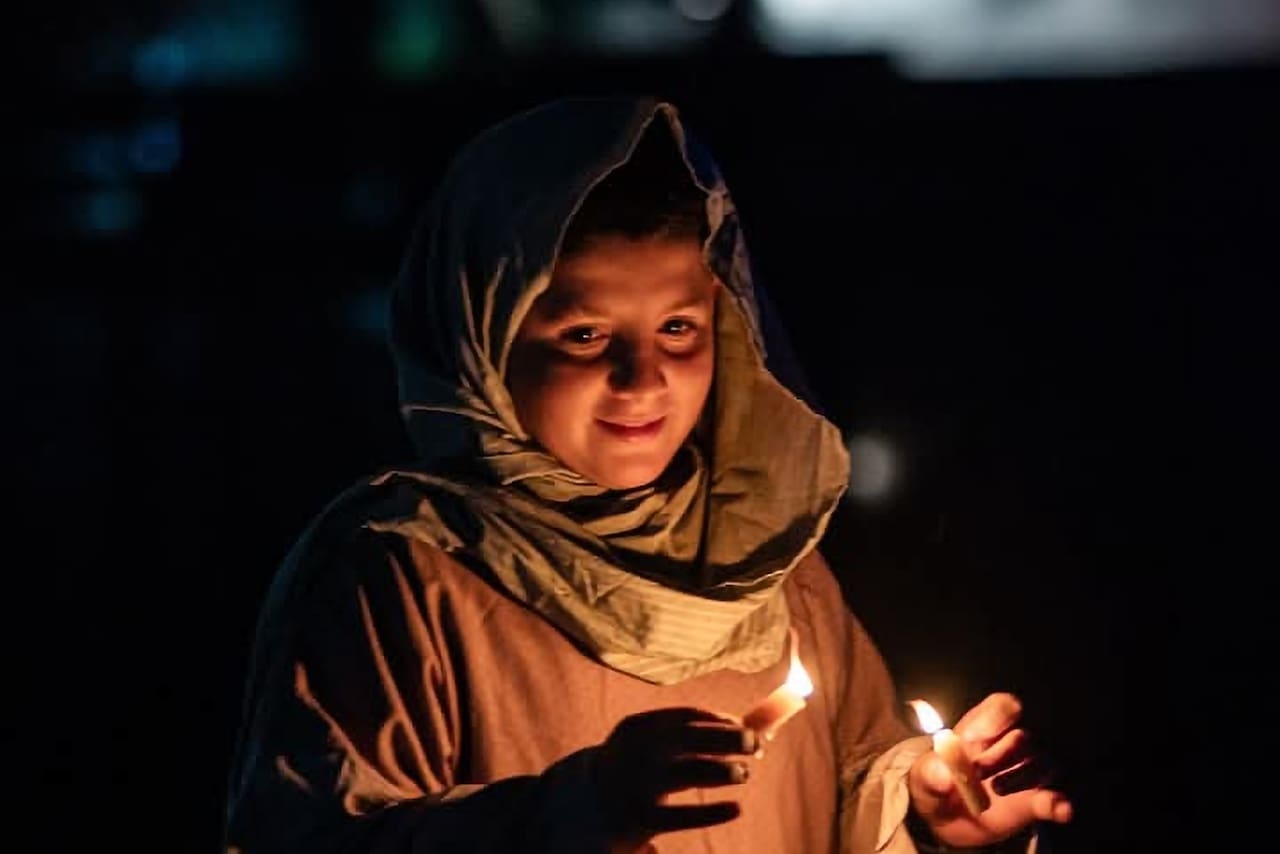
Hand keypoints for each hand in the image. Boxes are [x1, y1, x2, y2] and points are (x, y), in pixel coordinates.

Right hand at [591, 706, 757, 852]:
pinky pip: (684, 815)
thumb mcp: (651, 745)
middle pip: (691, 738)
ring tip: (743, 772)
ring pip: (691, 772)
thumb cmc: (631, 771)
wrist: (582, 811)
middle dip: (728, 739)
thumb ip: (697, 733)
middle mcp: (636, 751)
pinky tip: (736, 808)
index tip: (742, 725)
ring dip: (723, 770)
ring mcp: (638, 784)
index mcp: (637, 728)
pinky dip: (714, 811)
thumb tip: (756, 721)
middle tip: (756, 744)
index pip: (685, 716)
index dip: (718, 720)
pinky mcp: (641, 817)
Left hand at [907, 692, 1072, 848]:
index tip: (980, 735)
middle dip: (1004, 752)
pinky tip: (1058, 809)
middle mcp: (1010, 744)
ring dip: (1025, 776)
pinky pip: (1058, 797)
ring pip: (1045, 763)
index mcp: (981, 727)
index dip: (997, 717)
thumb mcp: (923, 780)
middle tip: (981, 771)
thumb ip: (931, 774)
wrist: (947, 820)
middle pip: (1024, 736)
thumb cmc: (936, 785)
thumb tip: (943, 774)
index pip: (1002, 706)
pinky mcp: (1038, 801)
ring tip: (997, 789)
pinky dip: (1059, 803)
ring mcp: (1028, 771)